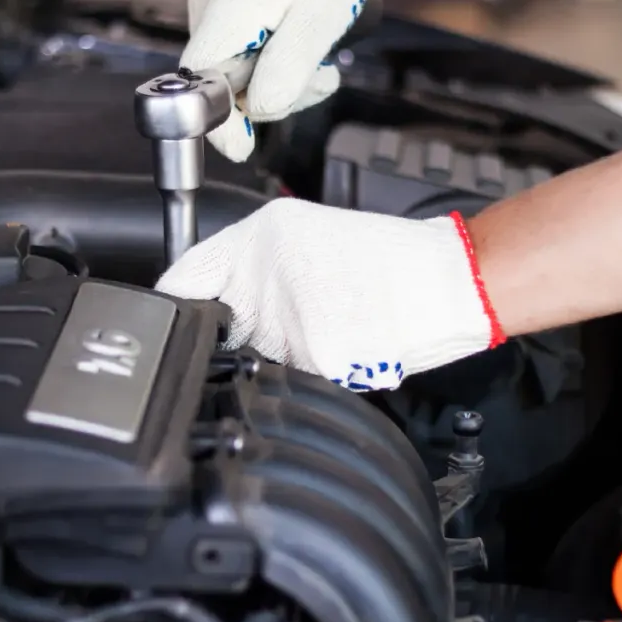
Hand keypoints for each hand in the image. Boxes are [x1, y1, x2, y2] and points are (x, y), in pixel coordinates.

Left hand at [156, 198, 501, 390]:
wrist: (448, 281)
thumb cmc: (384, 261)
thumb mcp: (300, 239)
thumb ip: (246, 265)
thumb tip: (200, 301)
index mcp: (255, 239)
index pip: (180, 282)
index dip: (173, 308)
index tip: (173, 326)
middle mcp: (262, 275)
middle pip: (213, 331)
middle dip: (233, 338)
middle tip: (279, 327)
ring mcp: (286, 320)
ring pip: (252, 362)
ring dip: (272, 361)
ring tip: (320, 332)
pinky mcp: (312, 359)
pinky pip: (291, 383)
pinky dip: (307, 377)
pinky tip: (337, 351)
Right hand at [182, 0, 383, 161]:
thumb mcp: (319, 22)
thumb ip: (284, 73)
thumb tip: (255, 115)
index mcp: (227, 9)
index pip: (199, 84)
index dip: (220, 124)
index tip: (246, 148)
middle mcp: (208, 5)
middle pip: (222, 82)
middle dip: (271, 96)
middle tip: (321, 81)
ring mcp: (214, 2)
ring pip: (235, 68)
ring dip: (279, 78)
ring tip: (322, 64)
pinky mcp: (226, 1)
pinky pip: (242, 47)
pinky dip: (274, 56)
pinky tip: (303, 44)